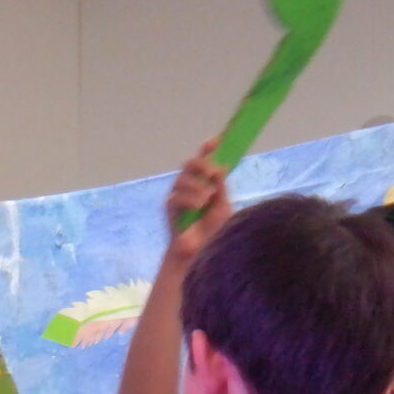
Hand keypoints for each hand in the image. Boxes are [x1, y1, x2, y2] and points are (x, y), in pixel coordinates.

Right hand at [164, 139, 230, 260]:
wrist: (202, 253)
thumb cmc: (214, 231)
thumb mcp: (223, 206)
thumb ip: (221, 188)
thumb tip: (220, 168)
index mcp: (205, 183)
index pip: (205, 161)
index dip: (208, 149)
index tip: (217, 140)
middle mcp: (190, 186)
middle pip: (190, 164)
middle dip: (201, 164)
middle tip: (211, 173)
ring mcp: (178, 195)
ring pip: (182, 178)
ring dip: (197, 187)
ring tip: (207, 199)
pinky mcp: (170, 208)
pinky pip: (176, 196)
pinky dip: (189, 199)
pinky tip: (198, 206)